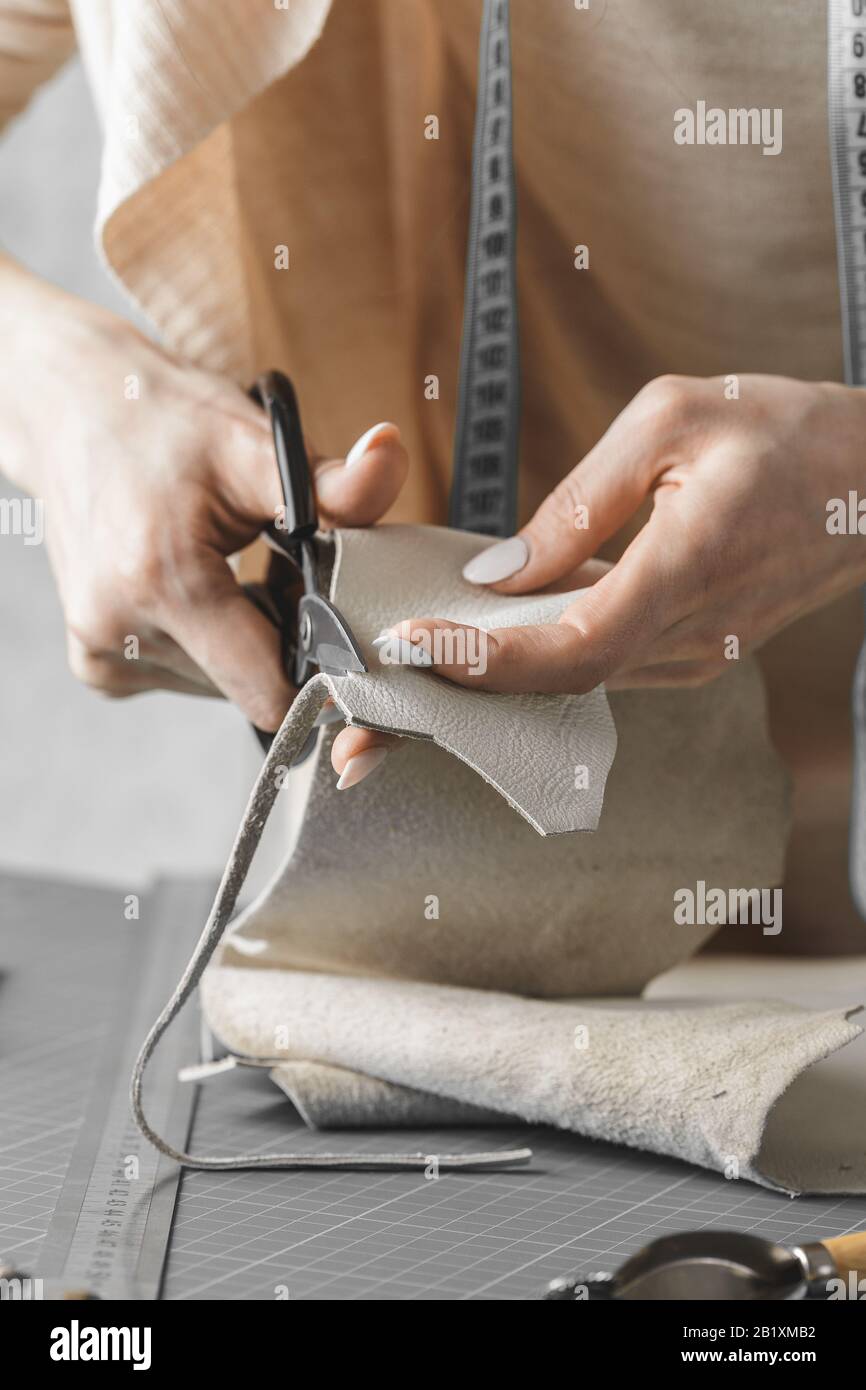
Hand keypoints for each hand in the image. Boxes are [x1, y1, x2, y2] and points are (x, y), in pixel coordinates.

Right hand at [0, 279, 406, 734]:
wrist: (68, 406)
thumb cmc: (162, 419)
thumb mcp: (254, 441)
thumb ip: (334, 480)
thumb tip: (392, 456)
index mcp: (164, 583)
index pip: (268, 692)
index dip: (318, 669)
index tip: (334, 622)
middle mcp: (120, 630)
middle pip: (247, 688)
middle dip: (281, 641)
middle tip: (277, 571)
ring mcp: (101, 651)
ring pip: (218, 685)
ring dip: (242, 642)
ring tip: (233, 571)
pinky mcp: (95, 661)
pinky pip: (182, 675)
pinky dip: (205, 643)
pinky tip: (198, 587)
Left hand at [380, 374, 865, 694]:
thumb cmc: (786, 434)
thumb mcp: (671, 421)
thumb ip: (579, 502)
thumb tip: (500, 572)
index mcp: (688, 570)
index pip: (573, 647)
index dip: (486, 658)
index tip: (412, 646)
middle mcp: (692, 636)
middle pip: (558, 688)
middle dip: (460, 695)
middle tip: (374, 698)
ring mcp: (695, 654)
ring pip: (576, 687)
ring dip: (491, 684)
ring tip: (411, 679)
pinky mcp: (693, 652)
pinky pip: (602, 669)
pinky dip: (537, 664)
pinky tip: (487, 646)